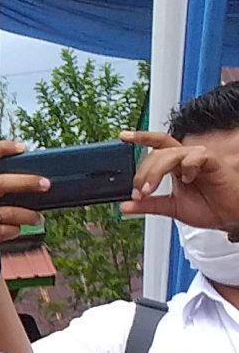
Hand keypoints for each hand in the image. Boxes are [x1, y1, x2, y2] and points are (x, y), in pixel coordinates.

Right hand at [0, 139, 50, 272]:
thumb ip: (10, 189)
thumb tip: (43, 181)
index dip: (2, 148)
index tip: (23, 147)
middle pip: (0, 183)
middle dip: (26, 182)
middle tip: (46, 184)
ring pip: (5, 212)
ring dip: (28, 215)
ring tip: (39, 219)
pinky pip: (1, 231)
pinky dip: (14, 231)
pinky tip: (17, 230)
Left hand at [122, 128, 238, 230]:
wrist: (230, 216)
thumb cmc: (208, 208)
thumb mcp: (171, 208)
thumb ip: (149, 205)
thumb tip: (124, 206)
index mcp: (175, 166)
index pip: (156, 147)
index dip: (141, 138)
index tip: (123, 136)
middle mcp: (185, 159)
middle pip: (158, 153)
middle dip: (143, 173)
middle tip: (138, 193)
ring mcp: (199, 159)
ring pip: (172, 153)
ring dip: (156, 172)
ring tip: (149, 191)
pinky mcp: (214, 162)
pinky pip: (198, 155)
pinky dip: (188, 166)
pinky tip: (187, 180)